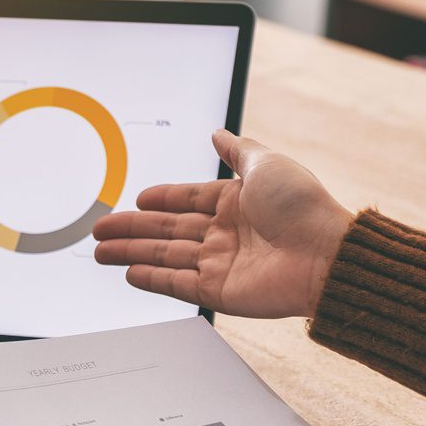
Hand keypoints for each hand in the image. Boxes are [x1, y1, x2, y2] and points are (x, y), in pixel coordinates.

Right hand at [92, 129, 353, 318]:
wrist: (326, 254)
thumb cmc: (303, 206)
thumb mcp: (266, 164)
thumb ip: (237, 150)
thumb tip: (218, 133)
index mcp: (235, 203)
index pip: (186, 201)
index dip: (161, 200)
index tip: (137, 200)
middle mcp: (225, 234)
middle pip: (166, 231)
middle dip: (131, 229)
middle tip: (99, 229)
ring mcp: (220, 263)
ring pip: (164, 257)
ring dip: (130, 253)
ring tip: (100, 251)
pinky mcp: (219, 291)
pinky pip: (178, 284)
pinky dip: (153, 279)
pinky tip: (129, 273)